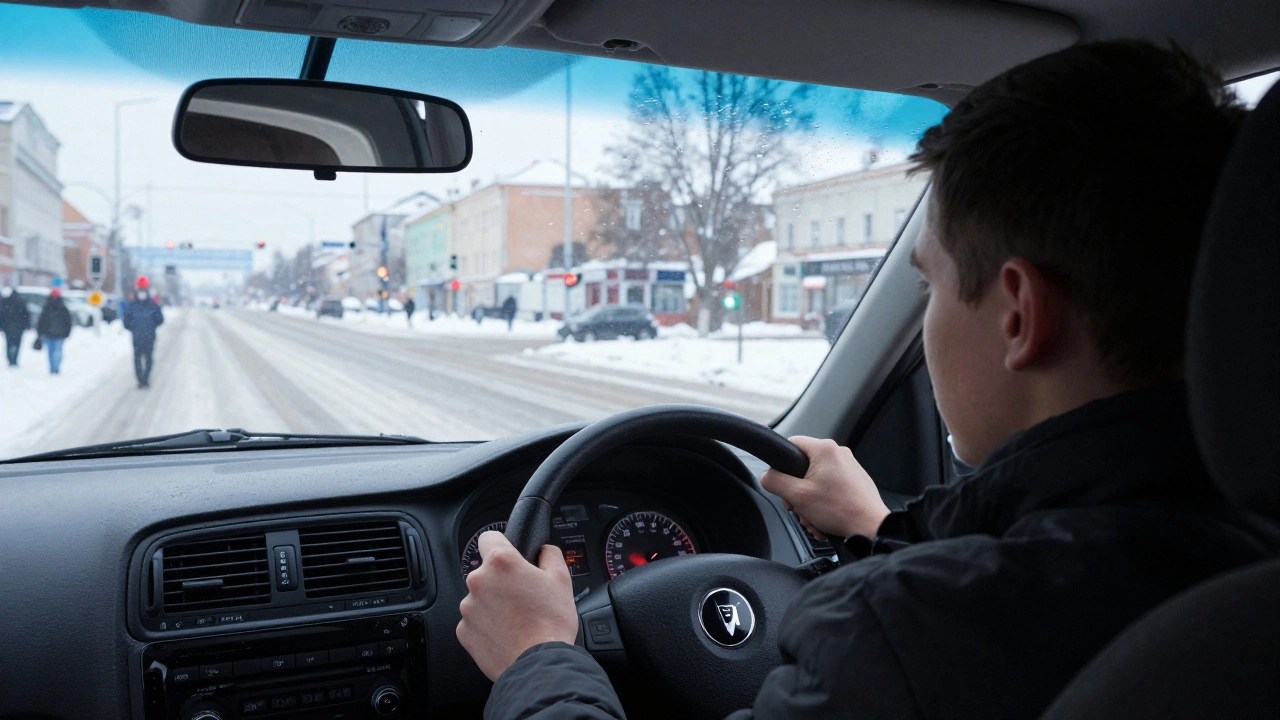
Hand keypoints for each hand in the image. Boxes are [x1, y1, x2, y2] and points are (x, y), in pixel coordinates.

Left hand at [456, 531, 578, 680]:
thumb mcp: (561, 579)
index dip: (502, 545)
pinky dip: (487, 625)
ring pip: (480, 598)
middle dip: (501, 580)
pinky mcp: (464, 632)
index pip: (489, 537)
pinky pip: (474, 621)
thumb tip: (543, 549)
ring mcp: (468, 608)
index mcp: (501, 563)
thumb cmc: (550, 623)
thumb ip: (549, 554)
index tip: (510, 556)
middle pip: (486, 571)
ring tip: (517, 619)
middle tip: (523, 596)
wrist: (539, 665)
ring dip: (494, 603)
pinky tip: (506, 633)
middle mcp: (478, 582)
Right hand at [760, 436, 889, 539]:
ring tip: (814, 518)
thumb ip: (775, 481)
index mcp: (825, 449)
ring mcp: (849, 466)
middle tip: (798, 507)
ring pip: (816, 480)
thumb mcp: (797, 496)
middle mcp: (838, 453)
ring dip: (809, 501)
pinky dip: (823, 503)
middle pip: (803, 467)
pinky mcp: (855, 480)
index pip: (791, 444)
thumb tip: (766, 476)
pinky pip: (830, 487)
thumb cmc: (840, 511)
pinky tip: (823, 518)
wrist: (870, 528)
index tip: (782, 483)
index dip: (781, 465)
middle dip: (796, 491)